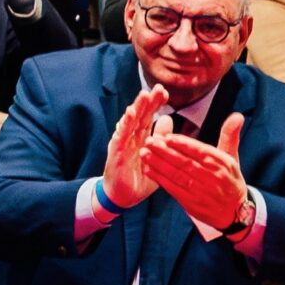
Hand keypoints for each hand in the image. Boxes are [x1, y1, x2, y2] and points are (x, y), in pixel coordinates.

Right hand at [102, 81, 168, 208]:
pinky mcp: (116, 153)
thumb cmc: (138, 176)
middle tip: (158, 87)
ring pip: (130, 122)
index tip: (165, 92)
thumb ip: (161, 138)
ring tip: (143, 95)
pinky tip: (129, 114)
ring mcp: (122, 143)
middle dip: (148, 101)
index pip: (149, 116)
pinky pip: (120, 136)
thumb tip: (168, 118)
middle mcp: (130, 137)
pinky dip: (125, 125)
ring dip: (136, 108)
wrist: (123, 196)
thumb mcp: (155, 156)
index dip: (155, 104)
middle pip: (140, 115)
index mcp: (141, 137)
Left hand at [141, 111, 250, 232]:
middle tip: (149, 141)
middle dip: (165, 151)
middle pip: (186, 163)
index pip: (200, 151)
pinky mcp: (191, 202)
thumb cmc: (229, 179)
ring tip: (144, 153)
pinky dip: (160, 179)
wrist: (234, 211)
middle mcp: (212, 177)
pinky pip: (173, 189)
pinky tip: (148, 170)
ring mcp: (201, 191)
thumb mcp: (232, 157)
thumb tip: (237, 115)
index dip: (183, 144)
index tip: (167, 136)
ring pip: (177, 175)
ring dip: (159, 164)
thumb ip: (229, 135)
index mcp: (222, 163)